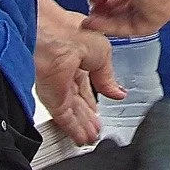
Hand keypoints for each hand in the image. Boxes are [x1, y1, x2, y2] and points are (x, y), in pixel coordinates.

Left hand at [35, 0, 122, 146]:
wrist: (51, 36)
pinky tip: (80, 138)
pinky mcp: (51, 99)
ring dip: (82, 126)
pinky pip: (64, 118)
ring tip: (90, 138)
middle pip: (78, 100)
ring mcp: (57, 86)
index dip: (94, 98)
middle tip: (95, 129)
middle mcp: (66, 71)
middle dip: (88, 116)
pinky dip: (73, 130)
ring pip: (71, 112)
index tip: (99, 110)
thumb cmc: (72, 31)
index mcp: (78, 55)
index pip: (86, 83)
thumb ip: (108, 78)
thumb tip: (118, 92)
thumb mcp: (104, 53)